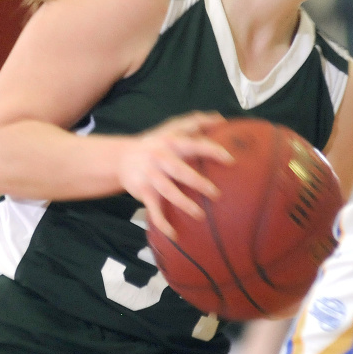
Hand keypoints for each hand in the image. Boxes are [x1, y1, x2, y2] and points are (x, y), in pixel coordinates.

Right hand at [118, 113, 233, 238]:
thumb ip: (195, 122)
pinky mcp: (143, 192)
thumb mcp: (172, 128)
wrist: (122, 158)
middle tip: (216, 194)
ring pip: (168, 192)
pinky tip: (174, 235)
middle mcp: (161, 158)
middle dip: (198, 182)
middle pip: (180, 171)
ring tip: (200, 216)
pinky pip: (154, 210)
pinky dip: (163, 224)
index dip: (212, 151)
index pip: (194, 144)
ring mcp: (151, 176)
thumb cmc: (156, 142)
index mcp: (172, 142)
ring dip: (184, 204)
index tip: (230, 160)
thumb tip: (221, 118)